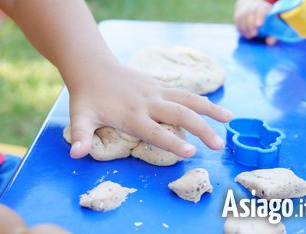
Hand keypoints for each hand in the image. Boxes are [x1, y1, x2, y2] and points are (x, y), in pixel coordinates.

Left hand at [68, 63, 232, 158]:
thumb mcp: (79, 116)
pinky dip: (200, 99)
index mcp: (130, 114)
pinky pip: (183, 92)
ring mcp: (155, 90)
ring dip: (210, 108)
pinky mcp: (158, 84)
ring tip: (230, 118)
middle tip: (219, 145)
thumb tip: (76, 155)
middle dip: (201, 129)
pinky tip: (213, 106)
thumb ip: (80, 136)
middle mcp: (147, 102)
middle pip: (179, 115)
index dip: (172, 143)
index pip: (155, 131)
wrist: (92, 67)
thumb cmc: (87, 96)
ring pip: (188, 99)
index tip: (191, 153)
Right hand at [234, 0, 277, 44]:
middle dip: (251, 25)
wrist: (253, 10)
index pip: (261, 10)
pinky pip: (237, 22)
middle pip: (250, 14)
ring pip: (242, 18)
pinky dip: (240, 29)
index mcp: (263, 8)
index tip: (259, 25)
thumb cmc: (266, 20)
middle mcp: (253, 7)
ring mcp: (244, 11)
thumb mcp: (273, 25)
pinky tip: (245, 34)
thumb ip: (273, 34)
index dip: (260, 17)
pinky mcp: (238, 16)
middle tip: (254, 34)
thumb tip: (269, 43)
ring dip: (245, 28)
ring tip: (249, 36)